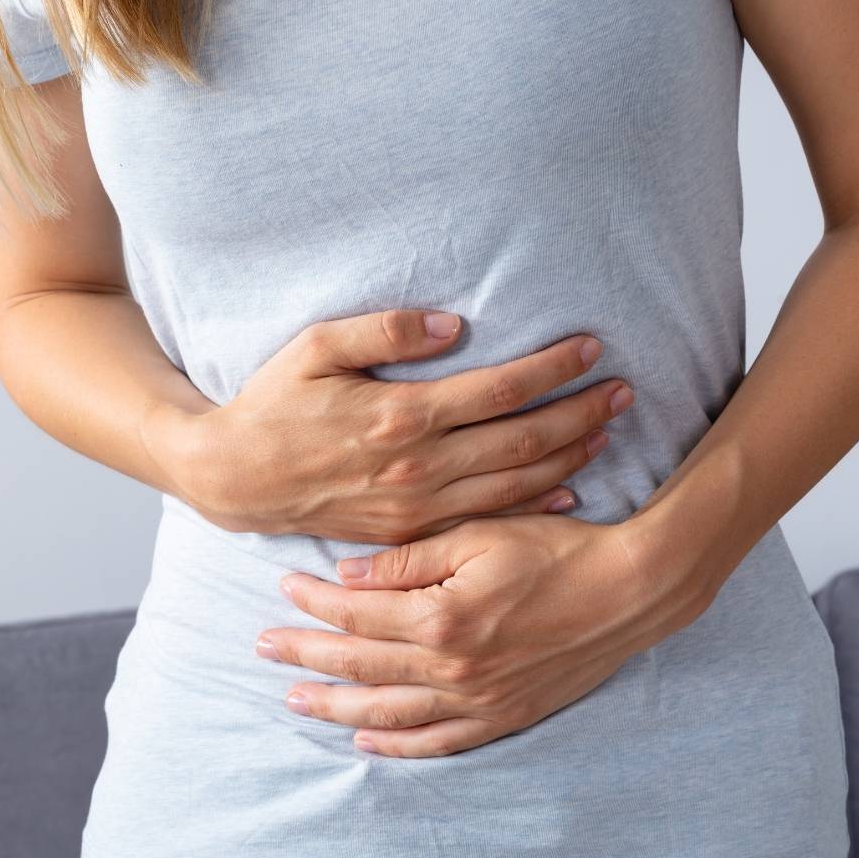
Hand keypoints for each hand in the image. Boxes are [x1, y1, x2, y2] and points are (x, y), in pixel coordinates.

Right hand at [151, 310, 633, 543]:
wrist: (234, 479)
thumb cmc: (274, 403)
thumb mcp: (316, 347)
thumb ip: (388, 332)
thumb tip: (457, 325)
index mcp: (400, 416)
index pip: (498, 390)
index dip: (551, 368)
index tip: (591, 347)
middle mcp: (417, 467)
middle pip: (521, 440)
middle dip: (580, 413)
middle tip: (624, 390)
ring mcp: (417, 507)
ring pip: (513, 483)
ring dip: (568, 457)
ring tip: (608, 430)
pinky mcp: (410, 532)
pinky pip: (486, 520)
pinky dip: (532, 505)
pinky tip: (567, 491)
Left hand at [255, 513, 713, 756]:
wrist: (630, 590)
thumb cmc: (557, 549)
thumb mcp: (479, 535)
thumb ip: (408, 560)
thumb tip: (346, 578)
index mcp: (442, 617)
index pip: (357, 615)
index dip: (315, 603)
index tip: (285, 587)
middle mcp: (453, 668)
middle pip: (360, 667)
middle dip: (306, 656)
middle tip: (263, 647)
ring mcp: (478, 700)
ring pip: (388, 713)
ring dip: (335, 706)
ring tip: (295, 697)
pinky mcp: (504, 716)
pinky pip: (438, 742)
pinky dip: (396, 745)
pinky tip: (363, 739)